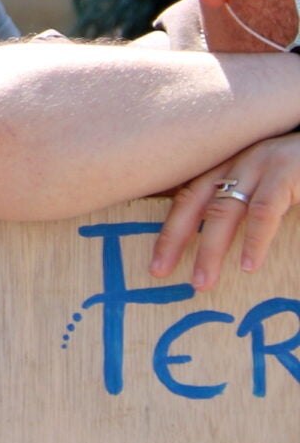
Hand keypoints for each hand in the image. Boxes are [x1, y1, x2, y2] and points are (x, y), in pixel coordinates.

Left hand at [153, 133, 299, 290]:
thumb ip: (244, 205)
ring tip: (202, 282)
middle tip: (159, 271)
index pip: (186, 196)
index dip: (169, 229)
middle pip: (193, 201)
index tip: (156, 263)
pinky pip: (263, 211)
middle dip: (173, 238)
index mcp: (228, 164)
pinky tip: (248, 265)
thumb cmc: (299, 171)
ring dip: (210, 249)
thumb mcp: (267, 184)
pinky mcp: (285, 173)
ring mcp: (260, 164)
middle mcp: (236, 160)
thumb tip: (218, 244)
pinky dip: (254, 240)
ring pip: (223, 210)